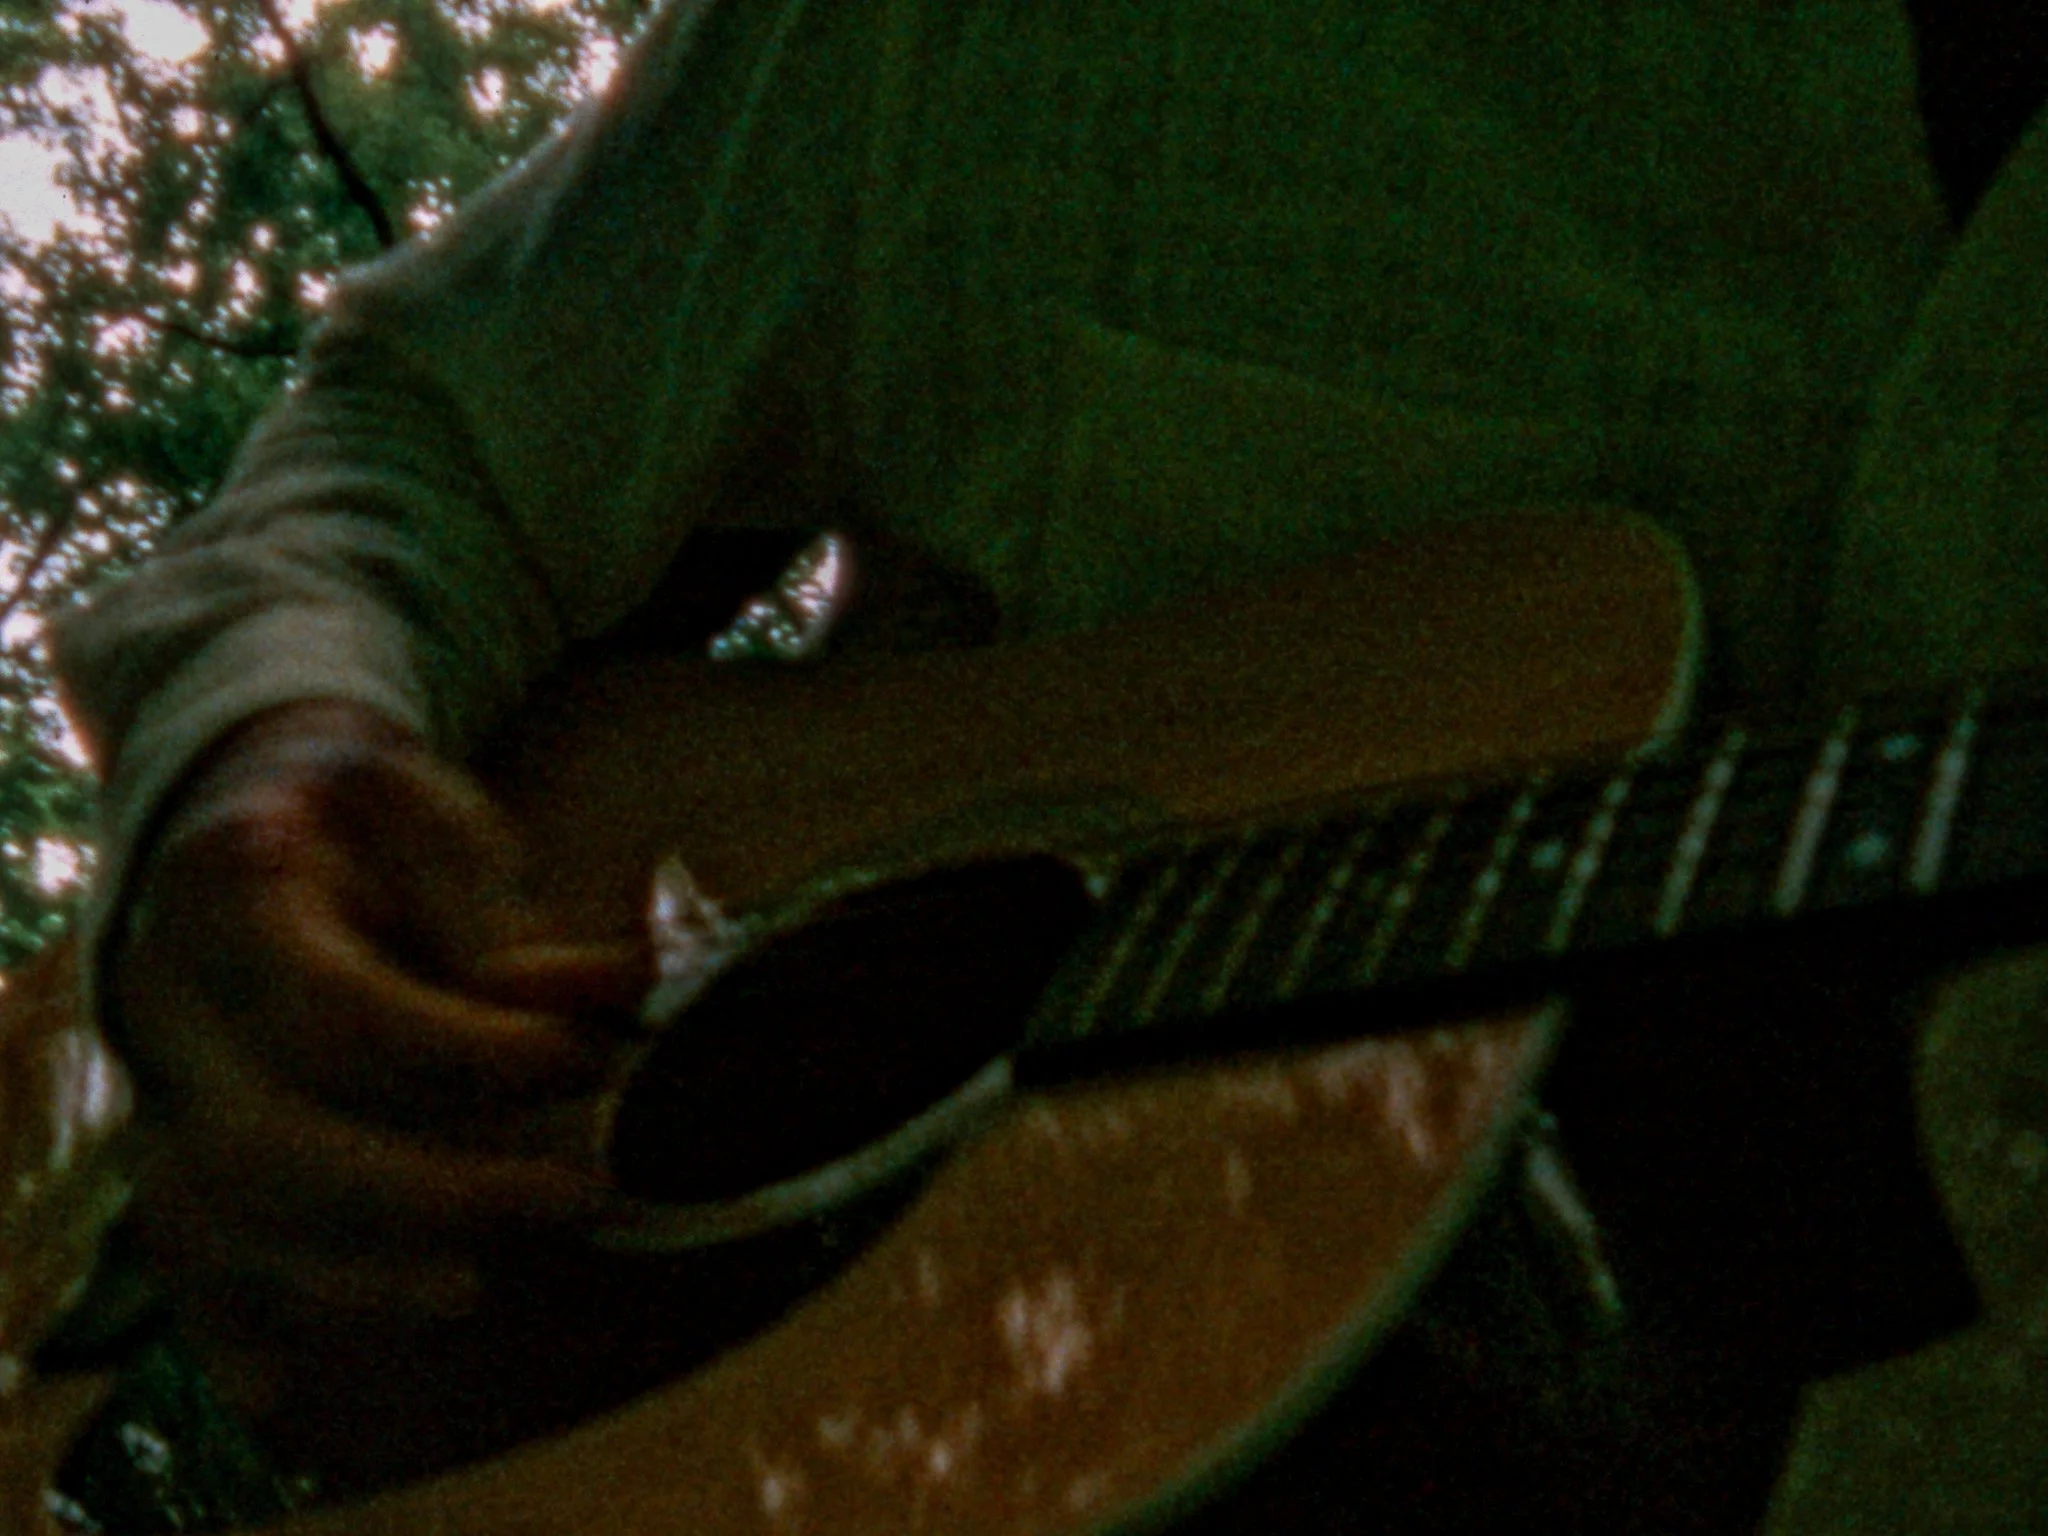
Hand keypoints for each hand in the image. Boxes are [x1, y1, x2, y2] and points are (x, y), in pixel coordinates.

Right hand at [107, 700, 650, 1415]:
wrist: (257, 813)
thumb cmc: (373, 829)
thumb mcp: (444, 826)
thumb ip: (516, 924)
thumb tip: (622, 991)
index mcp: (232, 887)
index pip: (338, 1014)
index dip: (470, 1058)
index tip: (586, 1059)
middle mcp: (167, 999)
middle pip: (265, 1144)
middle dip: (425, 1193)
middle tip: (573, 1194)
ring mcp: (156, 1086)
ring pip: (212, 1220)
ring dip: (345, 1275)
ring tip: (473, 1285)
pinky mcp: (169, 1151)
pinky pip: (178, 1262)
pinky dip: (230, 1327)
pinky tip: (286, 1386)